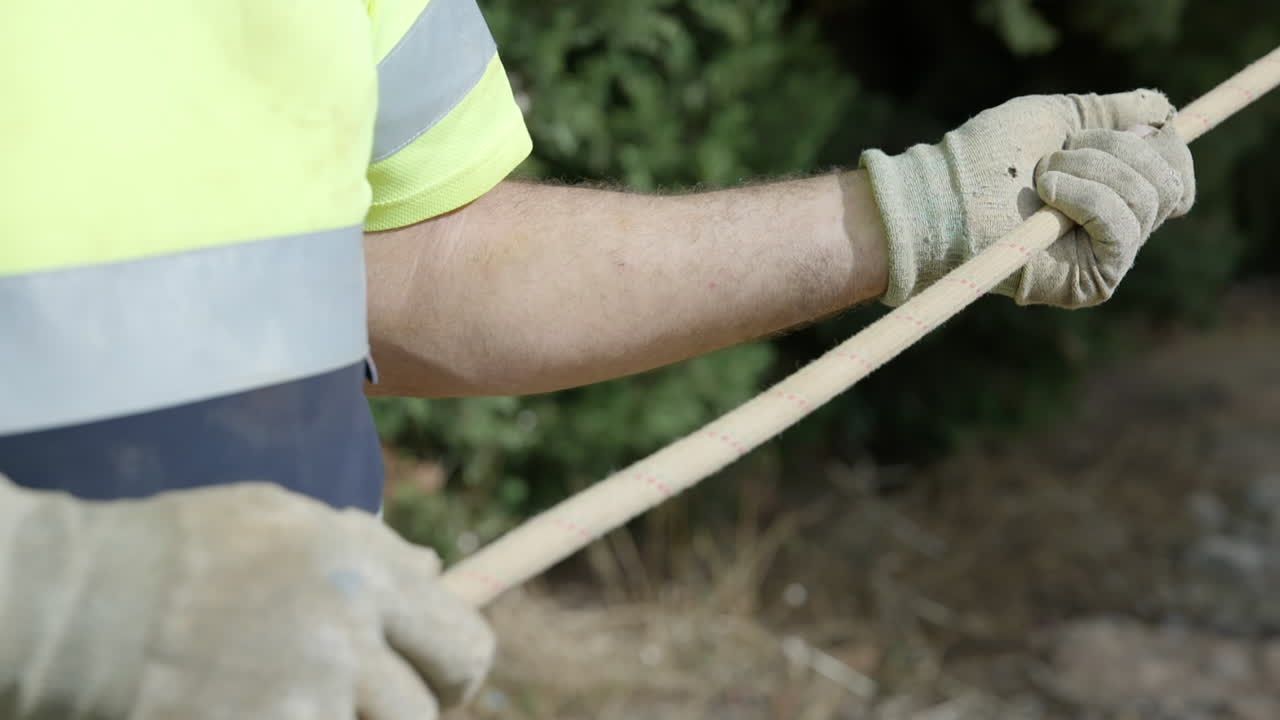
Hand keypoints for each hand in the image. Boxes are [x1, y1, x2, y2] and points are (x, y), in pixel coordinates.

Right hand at [0, 476, 491, 719]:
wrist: (83, 603)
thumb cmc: (186, 549)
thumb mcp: (287, 519)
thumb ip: (371, 548)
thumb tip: (435, 571)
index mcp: (363, 571)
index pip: (464, 643)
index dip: (457, 669)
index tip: (437, 678)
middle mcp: (345, 637)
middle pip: (424, 713)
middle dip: (405, 711)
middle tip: (364, 700)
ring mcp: (302, 699)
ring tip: (287, 692)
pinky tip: (249, 705)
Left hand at [861, 90, 1195, 307]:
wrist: (942, 197)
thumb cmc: (984, 157)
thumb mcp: (1057, 118)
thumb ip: (1112, 114)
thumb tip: (1162, 111)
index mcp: (1112, 194)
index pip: (1176, 173)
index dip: (1163, 145)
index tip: (1129, 129)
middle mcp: (1115, 230)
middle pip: (1169, 181)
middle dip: (1118, 150)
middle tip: (1058, 154)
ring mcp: (1106, 258)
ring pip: (1149, 198)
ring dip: (1093, 170)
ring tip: (1042, 177)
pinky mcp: (1093, 281)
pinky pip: (1123, 228)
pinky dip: (1088, 198)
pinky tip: (1048, 194)